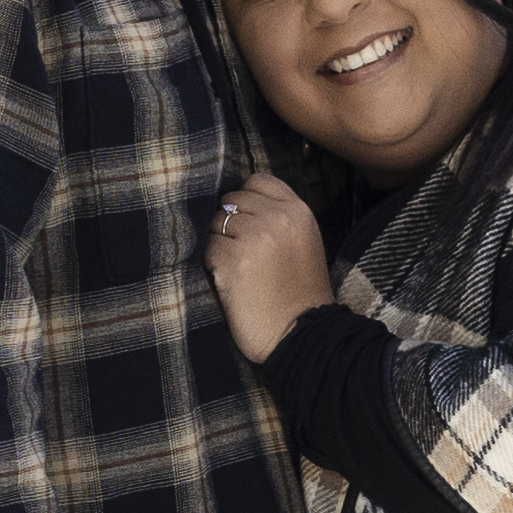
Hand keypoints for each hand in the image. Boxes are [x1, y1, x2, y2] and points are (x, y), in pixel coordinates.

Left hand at [205, 169, 330, 360]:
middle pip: (232, 201)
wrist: (302, 332)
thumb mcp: (304, 242)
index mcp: (298, 211)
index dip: (246, 200)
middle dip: (231, 224)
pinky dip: (214, 266)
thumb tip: (238, 203)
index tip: (249, 221)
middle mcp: (277, 218)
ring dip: (221, 245)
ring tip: (241, 269)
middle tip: (244, 252)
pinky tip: (233, 282)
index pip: (258, 180)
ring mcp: (254, 237)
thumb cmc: (300, 292)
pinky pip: (208, 250)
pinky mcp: (233, 260)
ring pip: (216, 224)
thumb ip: (280, 217)